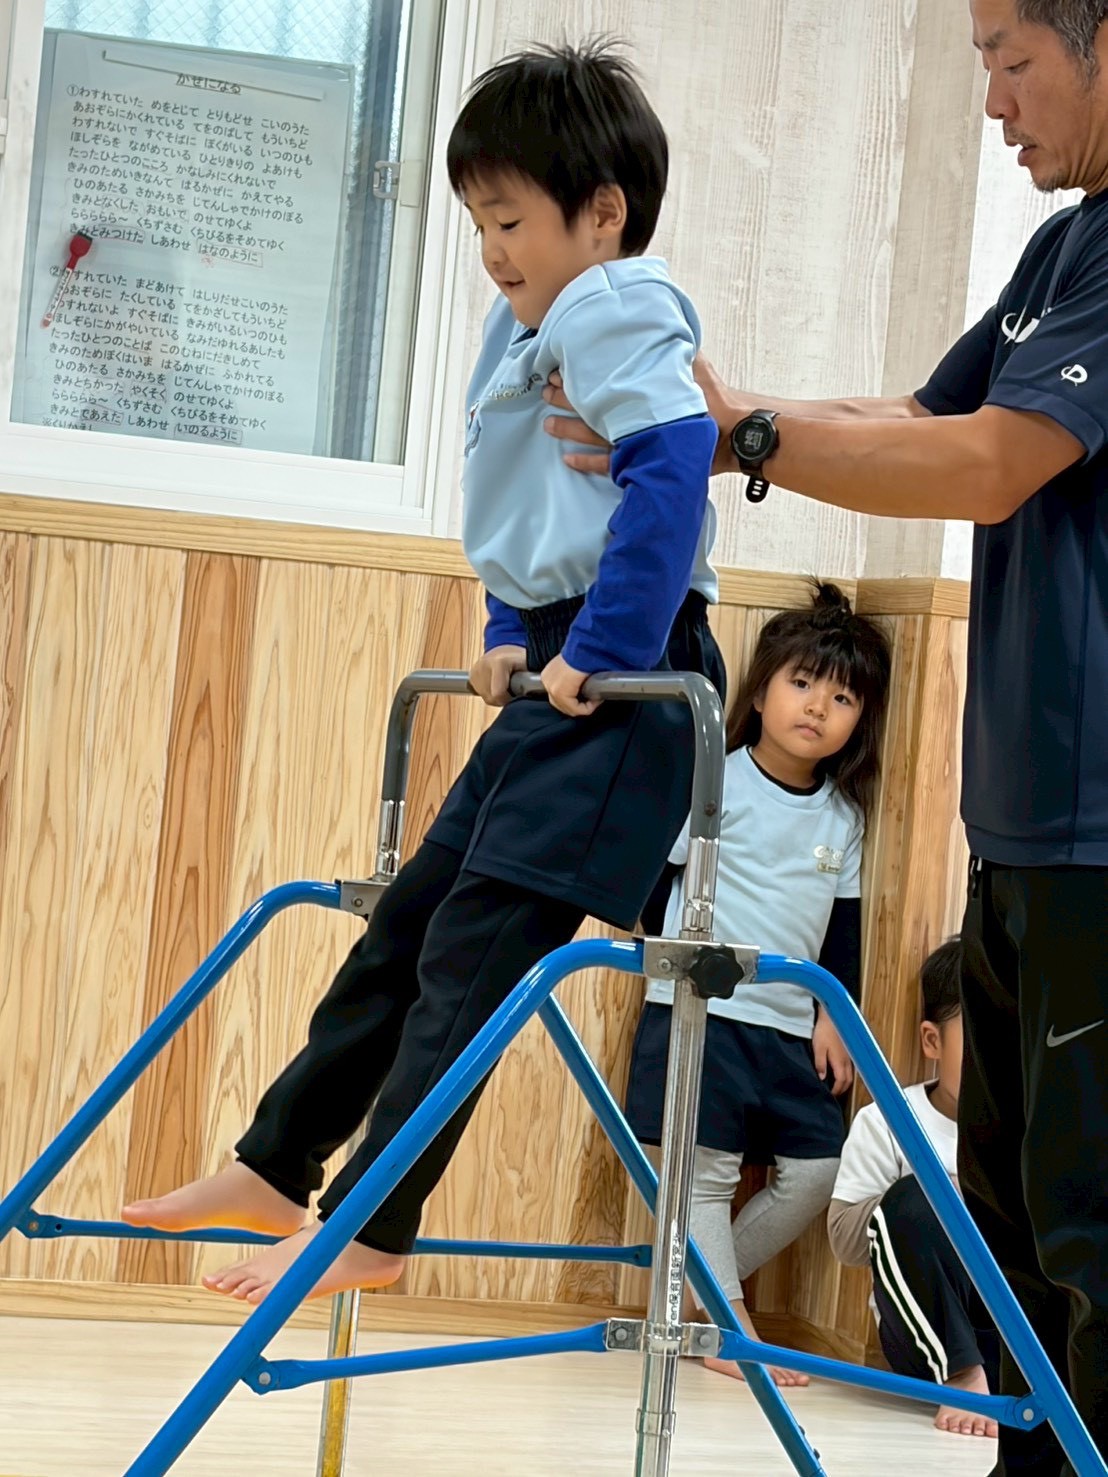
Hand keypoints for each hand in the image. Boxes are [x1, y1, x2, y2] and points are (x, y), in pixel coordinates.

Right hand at [469, 644, 526, 706]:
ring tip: (505, 684)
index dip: (509, 699)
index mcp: (499, 662)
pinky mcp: (472, 675)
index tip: (517, 693)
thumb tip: (537, 691)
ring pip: (486, 697)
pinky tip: (496, 683)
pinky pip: (480, 692)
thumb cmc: (521, 658)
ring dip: (496, 695)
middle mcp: (484, 664)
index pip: (498, 694)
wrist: (508, 647)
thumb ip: (532, 679)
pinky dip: (489, 692)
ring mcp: (476, 670)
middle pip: (491, 698)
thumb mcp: (530, 665)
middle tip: (512, 688)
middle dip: (503, 698)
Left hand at [541, 652, 599, 716]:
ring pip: (568, 709)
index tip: (589, 695)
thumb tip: (583, 688)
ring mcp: (551, 688)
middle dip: (578, 706)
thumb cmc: (584, 653)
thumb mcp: (574, 666)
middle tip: (593, 700)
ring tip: (596, 700)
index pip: (558, 696)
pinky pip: (575, 710)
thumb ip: (573, 678)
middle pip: (561, 704)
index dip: (575, 700)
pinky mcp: (560, 693)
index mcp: (548, 674)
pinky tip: (595, 700)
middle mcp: (547, 681)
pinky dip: (587, 708)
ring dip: (584, 707)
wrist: (585, 648)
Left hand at [544, 360, 758, 479]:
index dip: (578, 377)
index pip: (602, 382)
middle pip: (593, 407)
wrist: (735, 436)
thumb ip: (674, 349)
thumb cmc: (717, 401)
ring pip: (595, 436)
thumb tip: (662, 322)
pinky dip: (588, 463)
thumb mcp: (697, 366)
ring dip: (569, 430)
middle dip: (567, 399)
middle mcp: (637, 416)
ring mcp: (639, 442)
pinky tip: (569, 460)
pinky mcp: (645, 463)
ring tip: (547, 425)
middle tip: (546, 391)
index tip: (558, 370)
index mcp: (644, 391)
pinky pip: (610, 466)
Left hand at [812, 1011, 854, 1096]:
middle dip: (842, 1089)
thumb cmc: (825, 1031)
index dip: (836, 1091)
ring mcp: (849, 1056)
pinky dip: (846, 1074)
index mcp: (840, 1062)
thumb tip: (822, 1078)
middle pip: (848, 1081)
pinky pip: (850, 1067)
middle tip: (834, 1093)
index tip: (830, 1095)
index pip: (841, 1082)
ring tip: (836, 1085)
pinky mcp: (849, 1050)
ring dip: (844, 1082)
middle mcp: (847, 1061)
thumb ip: (820, 1064)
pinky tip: (839, 1071)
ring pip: (850, 1074)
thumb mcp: (818, 1048)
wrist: (833, 1016)